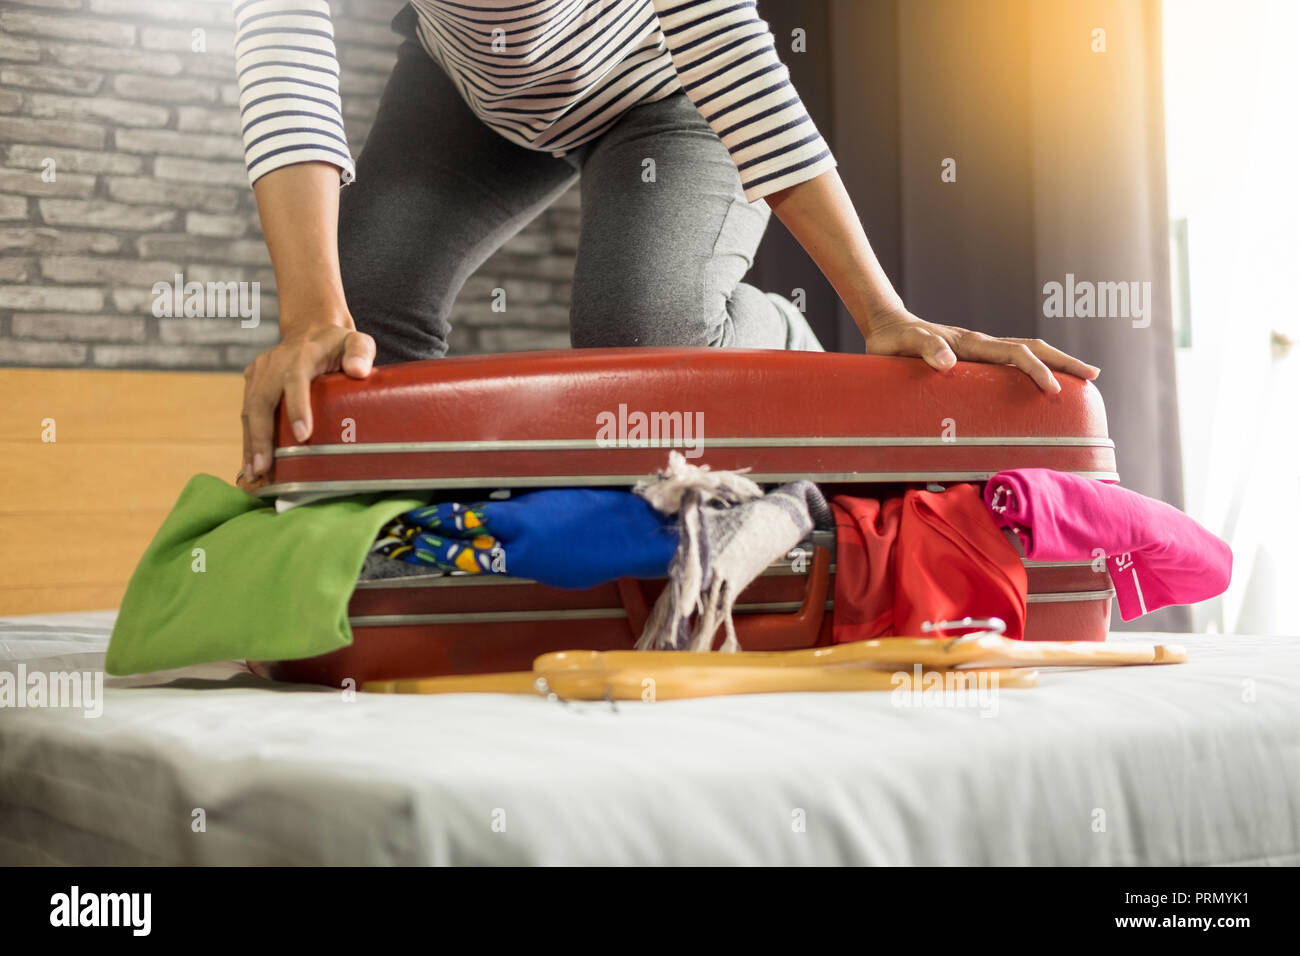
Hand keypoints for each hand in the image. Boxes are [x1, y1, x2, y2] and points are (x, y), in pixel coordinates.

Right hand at [240, 318, 375, 484]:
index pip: (295, 381)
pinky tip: (251, 464)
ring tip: (254, 473)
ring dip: (250, 444)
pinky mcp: (252, 383)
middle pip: (261, 401)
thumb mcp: (356, 341)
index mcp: (300, 355)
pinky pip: (248, 413)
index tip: (303, 435)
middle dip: (261, 437)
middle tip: (264, 467)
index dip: (297, 408)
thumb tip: (359, 371)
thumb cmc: (337, 343)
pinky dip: (249, 440)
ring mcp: (259, 373)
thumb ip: (361, 351)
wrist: (310, 330)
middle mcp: (273, 364)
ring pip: (249, 411)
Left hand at [862, 307, 1099, 392]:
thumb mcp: (902, 345)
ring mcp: (981, 349)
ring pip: (1027, 351)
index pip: (1013, 354)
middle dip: (1063, 362)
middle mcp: (981, 343)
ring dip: (1055, 363)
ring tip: (1082, 379)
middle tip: (1093, 378)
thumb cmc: (892, 340)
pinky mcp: (976, 356)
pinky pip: (1012, 361)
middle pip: (1032, 348)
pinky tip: (1043, 382)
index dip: (1035, 371)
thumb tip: (948, 362)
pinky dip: (1035, 368)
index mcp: (970, 343)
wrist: (887, 325)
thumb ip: (923, 348)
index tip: (1053, 390)